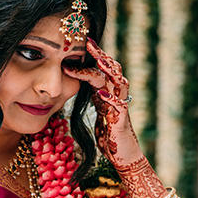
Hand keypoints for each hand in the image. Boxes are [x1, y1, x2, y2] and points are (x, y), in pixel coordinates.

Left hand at [64, 40, 143, 167]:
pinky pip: (119, 106)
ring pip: (119, 83)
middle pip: (112, 69)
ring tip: (99, 61)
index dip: (91, 56)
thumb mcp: (97, 111)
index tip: (78, 42)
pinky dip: (110, 99)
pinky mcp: (122, 120)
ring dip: (109, 71)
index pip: (100, 69)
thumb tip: (74, 85)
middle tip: (88, 42)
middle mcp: (116, 96)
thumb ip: (91, 97)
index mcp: (108, 92)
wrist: (122, 155)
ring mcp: (120, 107)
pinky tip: (100, 93)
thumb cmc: (108, 135)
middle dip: (101, 55)